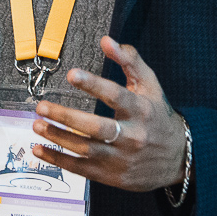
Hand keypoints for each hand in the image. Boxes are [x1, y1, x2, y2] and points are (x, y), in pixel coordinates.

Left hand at [31, 36, 186, 192]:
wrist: (178, 158)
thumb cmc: (157, 115)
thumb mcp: (149, 85)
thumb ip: (128, 60)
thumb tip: (106, 40)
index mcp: (141, 110)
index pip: (115, 95)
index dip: (93, 84)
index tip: (71, 74)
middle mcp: (132, 135)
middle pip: (96, 127)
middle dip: (66, 117)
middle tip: (42, 106)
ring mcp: (121, 158)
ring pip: (85, 149)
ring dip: (58, 137)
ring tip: (38, 124)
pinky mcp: (112, 175)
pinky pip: (81, 169)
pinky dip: (58, 159)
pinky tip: (40, 149)